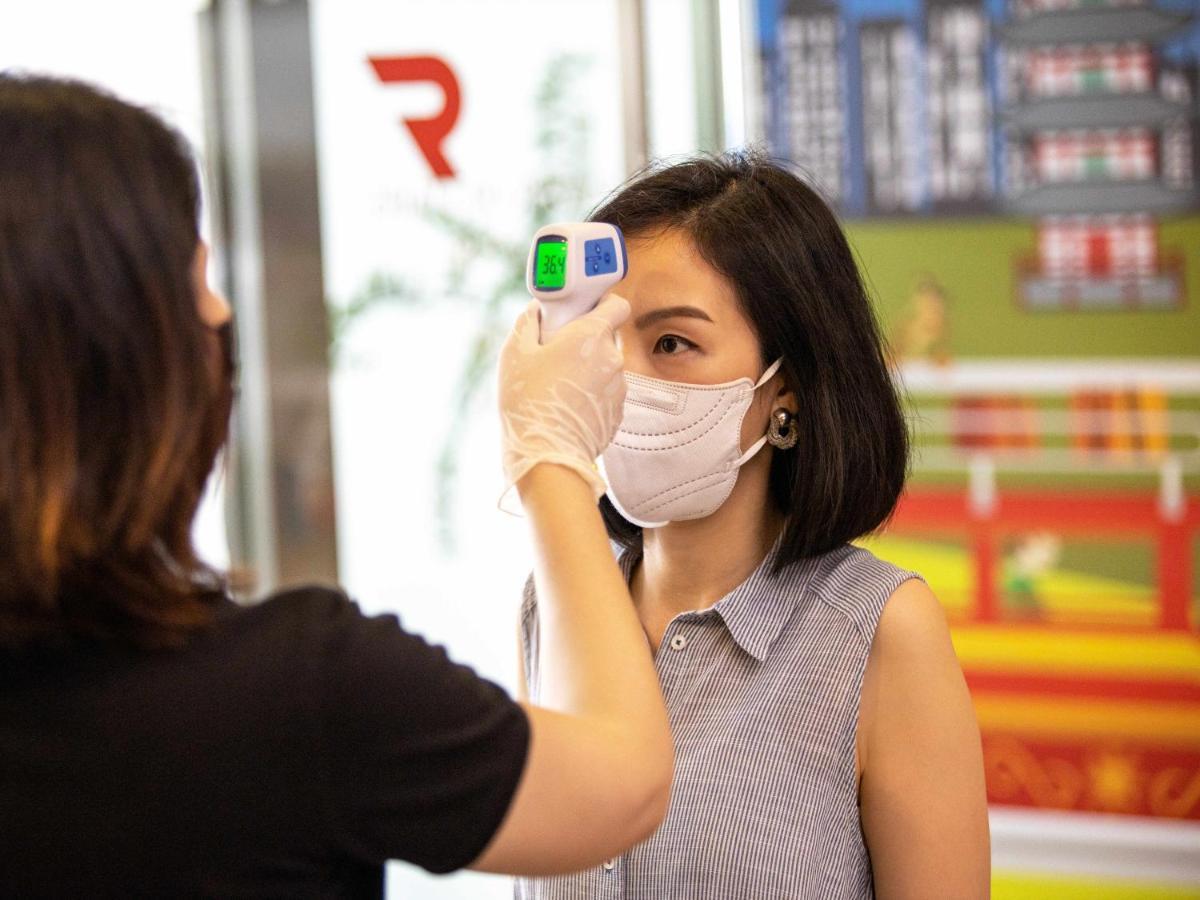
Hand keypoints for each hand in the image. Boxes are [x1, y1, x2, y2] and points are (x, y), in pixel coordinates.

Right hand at [497, 294, 629, 498]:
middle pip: (604, 338)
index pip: (616, 304)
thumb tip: (535, 310)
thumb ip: (528, 323)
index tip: (585, 310)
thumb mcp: (514, 353)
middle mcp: (612, 358)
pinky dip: (591, 396)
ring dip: (587, 371)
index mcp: (591, 335)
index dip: (602, 303)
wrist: (545, 453)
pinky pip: (605, 394)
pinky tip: (566, 407)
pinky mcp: (617, 413)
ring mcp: (619, 388)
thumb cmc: (527, 400)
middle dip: (584, 343)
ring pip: (604, 369)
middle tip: (555, 354)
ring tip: (557, 387)